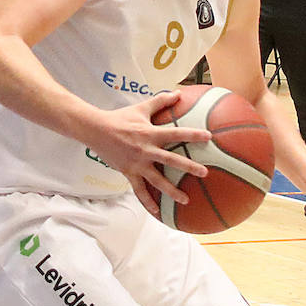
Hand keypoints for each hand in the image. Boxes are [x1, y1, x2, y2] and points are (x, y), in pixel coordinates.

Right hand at [89, 91, 210, 216]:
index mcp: (151, 134)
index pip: (176, 134)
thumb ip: (161, 101)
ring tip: (186, 200)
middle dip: (189, 167)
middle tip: (205, 173)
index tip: (209, 137)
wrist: (96, 131)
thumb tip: (179, 92)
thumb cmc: (120, 118)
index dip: (192, 135)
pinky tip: (158, 212)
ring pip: (157, 180)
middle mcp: (146, 150)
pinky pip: (140, 191)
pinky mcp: (129, 173)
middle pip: (171, 160)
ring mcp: (137, 164)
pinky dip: (148, 202)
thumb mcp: (141, 108)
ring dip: (172, 191)